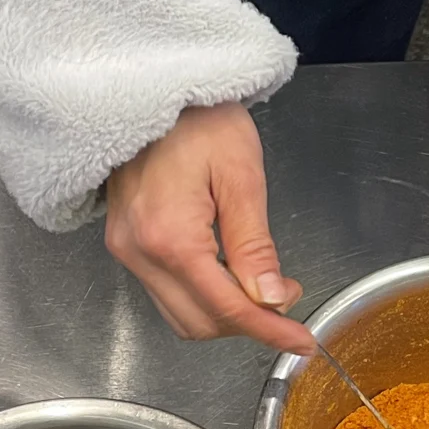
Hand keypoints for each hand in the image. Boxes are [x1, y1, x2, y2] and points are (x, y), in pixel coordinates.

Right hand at [105, 102, 313, 353]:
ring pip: (181, 315)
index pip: (228, 307)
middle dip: (249, 323)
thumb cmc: (199, 118)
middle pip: (200, 322)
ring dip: (225, 313)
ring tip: (262, 283)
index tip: (302, 342)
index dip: (270, 331)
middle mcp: (139, 251)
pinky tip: (230, 271)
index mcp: (171, 236)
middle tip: (287, 296)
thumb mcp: (241, 175)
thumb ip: (255, 244)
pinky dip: (203, 295)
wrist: (151, 87)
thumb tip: (271, 298)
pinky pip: (166, 292)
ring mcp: (127, 249)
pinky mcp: (125, 243)